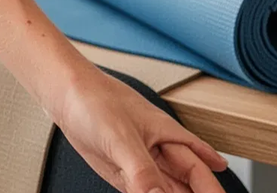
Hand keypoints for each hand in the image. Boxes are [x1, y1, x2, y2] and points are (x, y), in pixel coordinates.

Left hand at [55, 68, 227, 192]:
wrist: (64, 94)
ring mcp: (140, 162)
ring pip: (168, 188)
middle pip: (187, 183)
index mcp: (169, 135)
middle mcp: (158, 150)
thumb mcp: (121, 137)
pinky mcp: (123, 171)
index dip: (212, 189)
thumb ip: (142, 171)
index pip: (200, 171)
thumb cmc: (94, 99)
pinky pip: (144, 192)